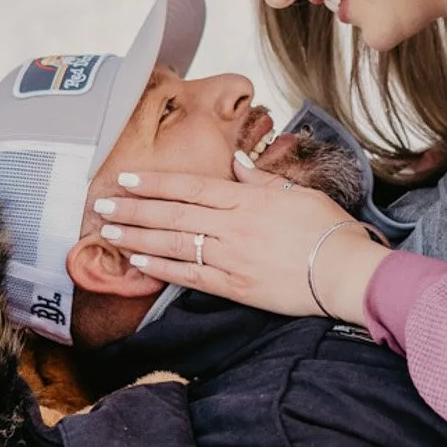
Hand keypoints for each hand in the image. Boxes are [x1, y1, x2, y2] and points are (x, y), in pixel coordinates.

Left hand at [93, 164, 390, 322]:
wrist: (344, 271)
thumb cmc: (327, 229)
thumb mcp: (296, 192)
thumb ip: (259, 178)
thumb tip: (234, 161)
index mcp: (247, 199)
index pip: (191, 186)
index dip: (155, 182)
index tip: (127, 178)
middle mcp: (232, 226)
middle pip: (173, 213)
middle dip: (134, 208)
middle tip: (102, 203)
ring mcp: (231, 257)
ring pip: (174, 243)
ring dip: (138, 236)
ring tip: (111, 230)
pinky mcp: (234, 286)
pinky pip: (190, 275)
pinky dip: (162, 268)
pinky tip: (140, 262)